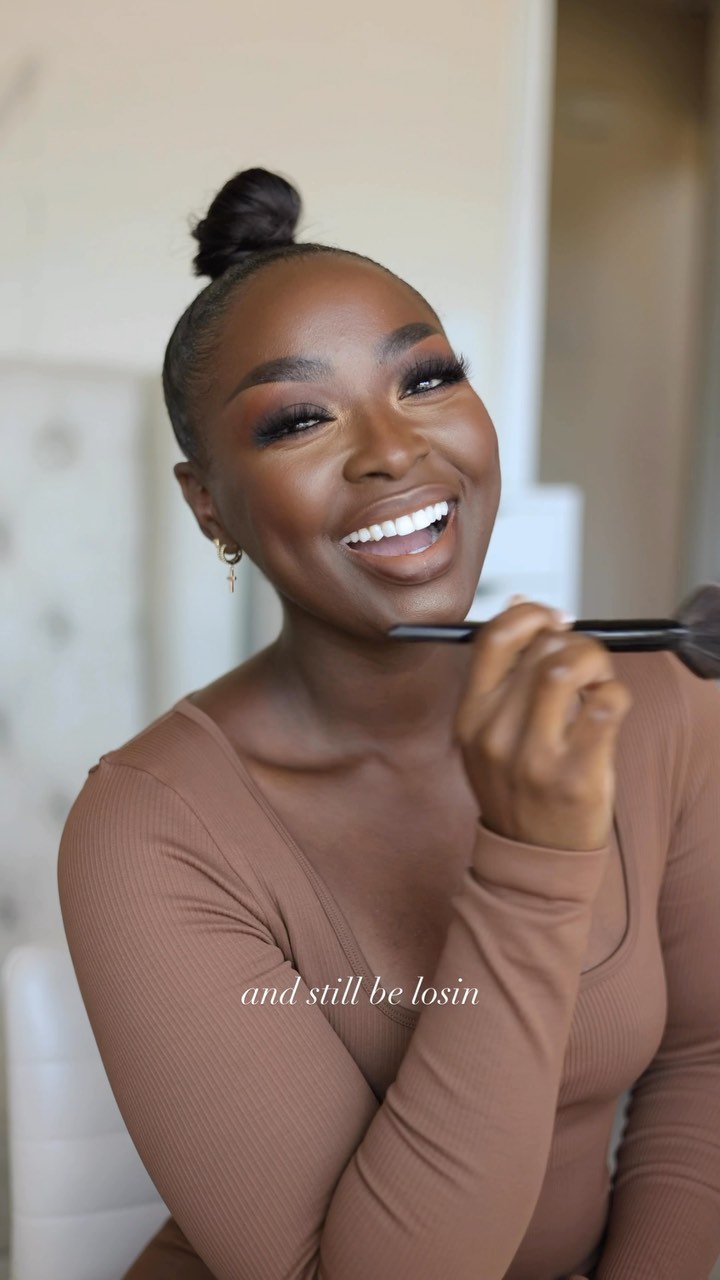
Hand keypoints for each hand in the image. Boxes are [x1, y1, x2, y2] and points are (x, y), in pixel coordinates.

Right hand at [453, 597, 632, 851]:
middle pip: (541, 648)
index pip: (494, 636)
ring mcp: (534, 757)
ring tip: (597, 682)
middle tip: (586, 663)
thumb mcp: (491, 729)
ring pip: (567, 668)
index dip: (531, 614)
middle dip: (575, 642)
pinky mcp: (576, 776)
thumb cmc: (518, 785)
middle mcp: (495, 733)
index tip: (555, 622)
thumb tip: (519, 603)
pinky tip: (608, 708)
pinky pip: (606, 705)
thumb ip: (504, 670)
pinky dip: (616, 694)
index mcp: (470, 715)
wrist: (530, 857)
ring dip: (595, 662)